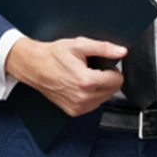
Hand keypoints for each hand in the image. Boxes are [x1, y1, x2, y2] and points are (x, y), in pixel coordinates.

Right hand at [4, 36, 126, 116]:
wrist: (35, 66)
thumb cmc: (54, 55)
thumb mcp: (79, 45)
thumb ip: (104, 48)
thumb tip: (121, 52)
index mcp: (86, 81)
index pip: (117, 80)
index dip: (112, 69)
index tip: (103, 65)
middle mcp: (83, 98)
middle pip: (112, 90)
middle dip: (107, 79)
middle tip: (92, 69)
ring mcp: (78, 107)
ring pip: (104, 98)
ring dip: (100, 88)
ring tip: (84, 77)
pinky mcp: (73, 112)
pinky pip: (93, 105)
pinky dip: (91, 96)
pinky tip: (80, 86)